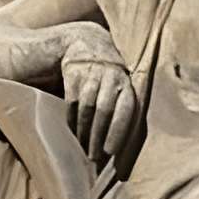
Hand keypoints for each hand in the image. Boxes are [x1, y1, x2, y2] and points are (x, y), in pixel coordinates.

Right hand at [61, 27, 139, 173]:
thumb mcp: (119, 84)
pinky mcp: (73, 71)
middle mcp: (112, 75)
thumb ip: (121, 107)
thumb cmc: (107, 75)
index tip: (111, 151)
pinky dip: (72, 119)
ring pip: (88, 106)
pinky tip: (73, 131)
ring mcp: (92, 72)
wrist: (85, 41)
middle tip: (93, 157)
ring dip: (84, 131)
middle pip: (104, 110)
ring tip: (83, 148)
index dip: (118, 130)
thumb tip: (125, 148)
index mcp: (127, 82)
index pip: (126, 108)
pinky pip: (72, 100)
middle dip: (98, 136)